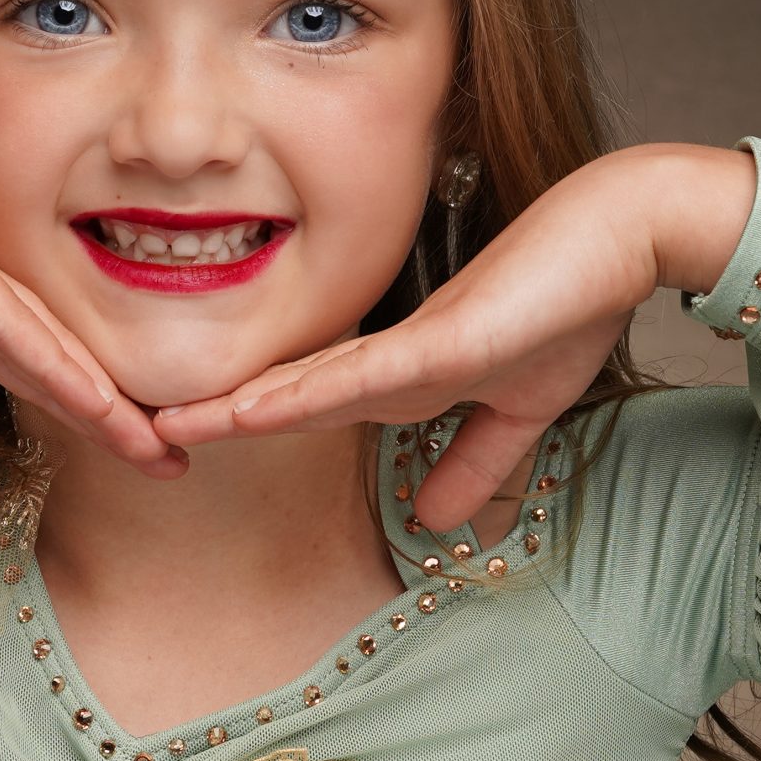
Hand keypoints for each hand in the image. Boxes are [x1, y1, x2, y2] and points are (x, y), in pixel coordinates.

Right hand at [0, 67, 181, 477]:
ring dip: (106, 408)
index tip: (130, 456)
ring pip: (54, 356)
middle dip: (120, 423)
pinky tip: (96, 403)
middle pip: (64, 372)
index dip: (84, 421)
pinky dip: (56, 368)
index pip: (38, 378)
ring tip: (157, 451)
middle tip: (174, 466)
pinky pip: (13, 327)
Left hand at [148, 154, 665, 530]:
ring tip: (168, 427)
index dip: (248, 426)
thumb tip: (436, 522)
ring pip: (305, 386)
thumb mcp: (519, 410)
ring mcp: (409, 344)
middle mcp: (389, 356)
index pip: (307, 407)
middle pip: (287, 395)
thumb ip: (475, 463)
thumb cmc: (571, 306)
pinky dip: (304, 397)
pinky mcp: (441, 338)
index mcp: (401, 373)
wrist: (621, 237)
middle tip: (139, 434)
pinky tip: (253, 412)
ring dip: (238, 410)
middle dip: (217, 418)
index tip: (185, 443)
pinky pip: (358, 376)